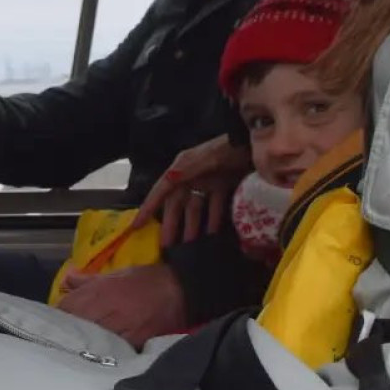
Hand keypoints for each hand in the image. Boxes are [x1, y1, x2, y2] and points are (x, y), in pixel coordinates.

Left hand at [56, 264, 186, 347]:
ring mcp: (120, 327)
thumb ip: (88, 280)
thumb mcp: (116, 274)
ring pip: (91, 339)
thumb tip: (66, 280)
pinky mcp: (134, 342)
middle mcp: (107, 310)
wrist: (179, 290)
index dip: (57, 317)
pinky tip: (97, 356)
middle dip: (66, 332)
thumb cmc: (146, 280)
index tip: (54, 322)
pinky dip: (103, 353)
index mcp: (100, 291)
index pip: (67, 308)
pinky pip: (111, 350)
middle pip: (76, 325)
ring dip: (82, 344)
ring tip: (75, 349)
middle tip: (60, 339)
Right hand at [132, 136, 250, 246]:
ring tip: (189, 246)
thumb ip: (188, 170)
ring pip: (195, 207)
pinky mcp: (222, 185)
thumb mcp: (208, 158)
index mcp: (182, 168)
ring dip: (192, 225)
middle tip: (166, 246)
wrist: (254, 142)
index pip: (161, 190)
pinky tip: (212, 233)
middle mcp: (191, 176)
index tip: (136, 225)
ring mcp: (207, 181)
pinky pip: (214, 205)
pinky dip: (213, 218)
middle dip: (171, 224)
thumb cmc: (228, 148)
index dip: (148, 207)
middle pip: (177, 203)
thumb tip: (168, 179)